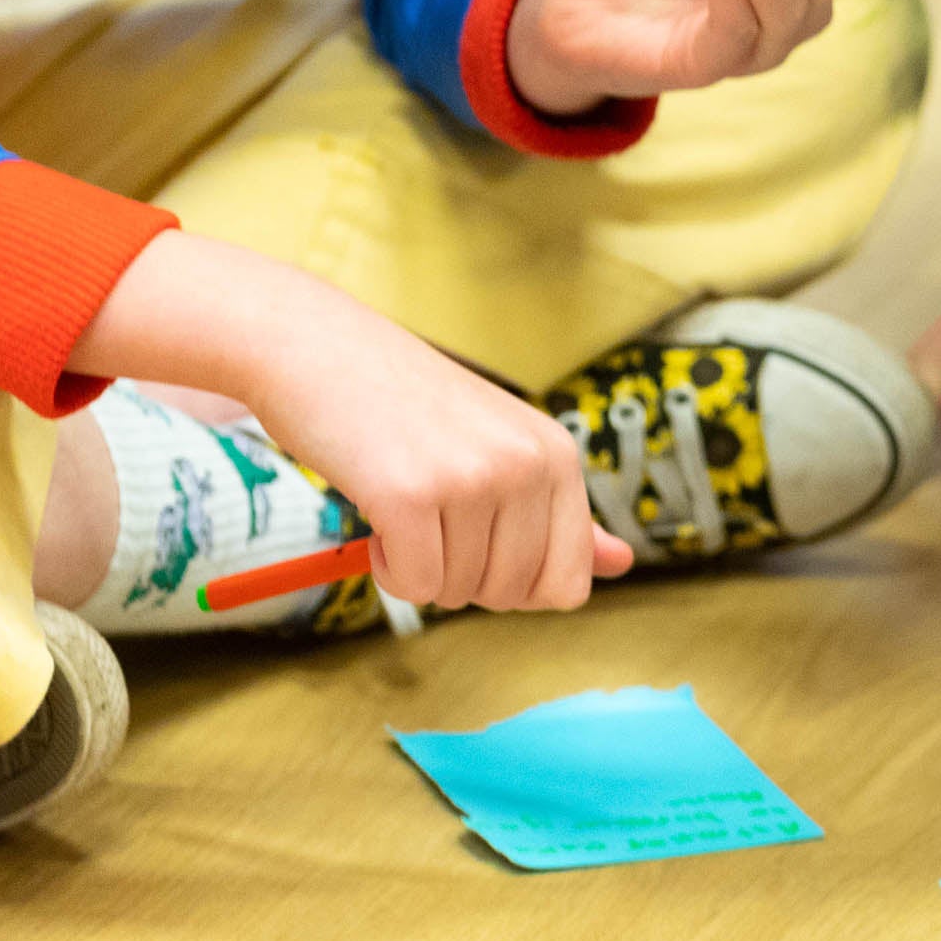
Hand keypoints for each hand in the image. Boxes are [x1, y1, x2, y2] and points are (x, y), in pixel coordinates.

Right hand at [237, 302, 633, 612]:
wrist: (316, 346)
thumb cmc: (403, 402)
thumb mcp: (498, 445)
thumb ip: (559, 510)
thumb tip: (624, 564)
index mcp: (557, 454)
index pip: (570, 581)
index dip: (515, 586)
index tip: (477, 545)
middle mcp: (527, 464)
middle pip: (514, 595)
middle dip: (463, 578)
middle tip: (430, 518)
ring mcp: (473, 478)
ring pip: (459, 593)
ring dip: (420, 569)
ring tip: (401, 503)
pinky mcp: (411, 495)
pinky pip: (414, 585)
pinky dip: (388, 569)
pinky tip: (376, 515)